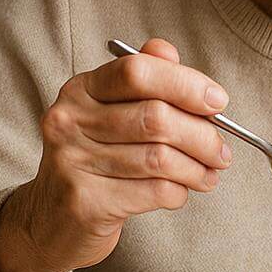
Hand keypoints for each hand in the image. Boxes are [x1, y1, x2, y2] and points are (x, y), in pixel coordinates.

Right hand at [0, 38, 230, 271]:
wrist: (51, 220)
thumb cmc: (95, 160)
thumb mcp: (112, 112)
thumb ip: (143, 79)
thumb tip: (168, 51)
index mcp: (81, 90)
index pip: (137, 71)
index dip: (185, 84)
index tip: (217, 101)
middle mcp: (70, 121)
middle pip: (156, 117)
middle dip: (202, 135)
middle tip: (221, 151)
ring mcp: (73, 162)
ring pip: (160, 158)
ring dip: (197, 167)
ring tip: (210, 173)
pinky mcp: (85, 202)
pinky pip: (153, 192)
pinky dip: (178, 192)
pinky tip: (180, 191)